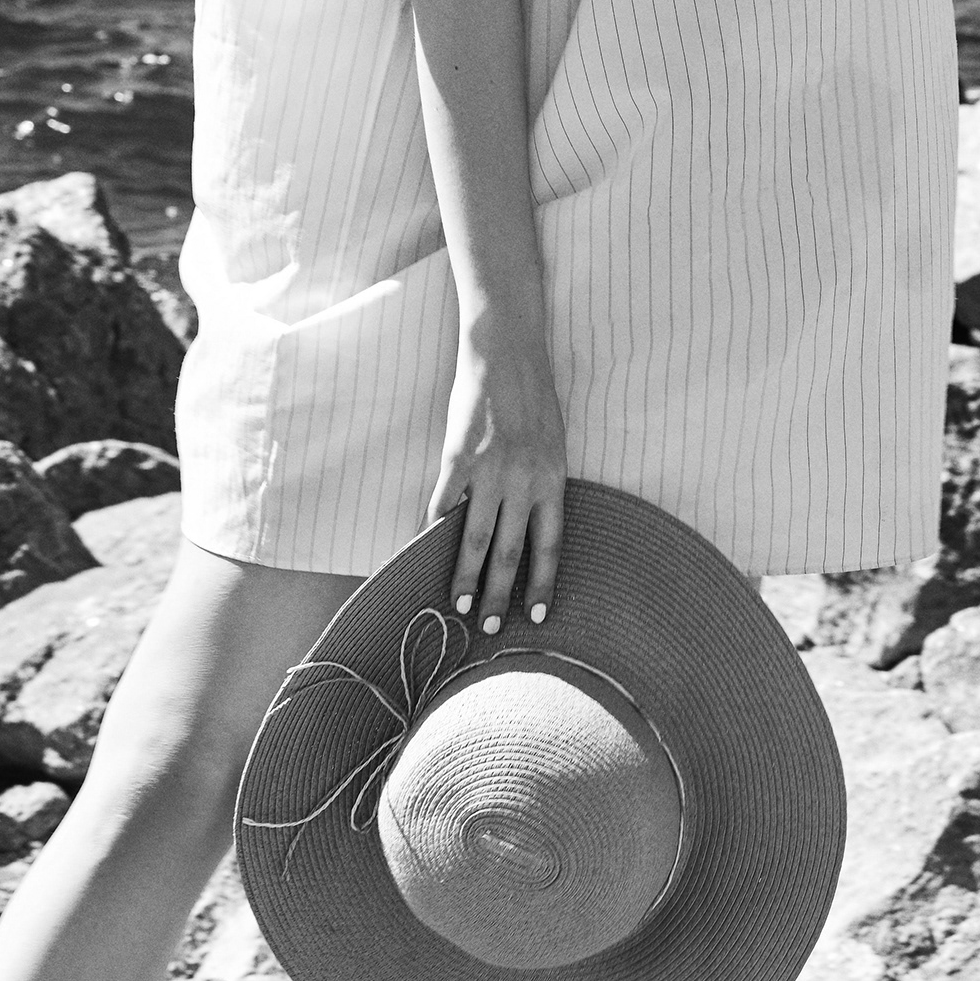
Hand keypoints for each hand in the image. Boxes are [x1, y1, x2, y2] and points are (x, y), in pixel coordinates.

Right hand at [425, 318, 566, 634]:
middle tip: (491, 628)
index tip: (535, 615)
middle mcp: (523, 481)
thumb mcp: (553, 442)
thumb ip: (544, 482)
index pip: (550, 546)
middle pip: (510, 552)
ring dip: (466, 577)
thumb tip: (532, 523)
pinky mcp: (458, 456)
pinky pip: (444, 504)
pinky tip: (425, 551)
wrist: (507, 352)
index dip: (542, 583)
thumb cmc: (535, 396)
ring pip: (475, 538)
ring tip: (459, 605)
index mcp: (553, 479)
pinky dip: (434, 531)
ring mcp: (489, 470)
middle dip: (500, 594)